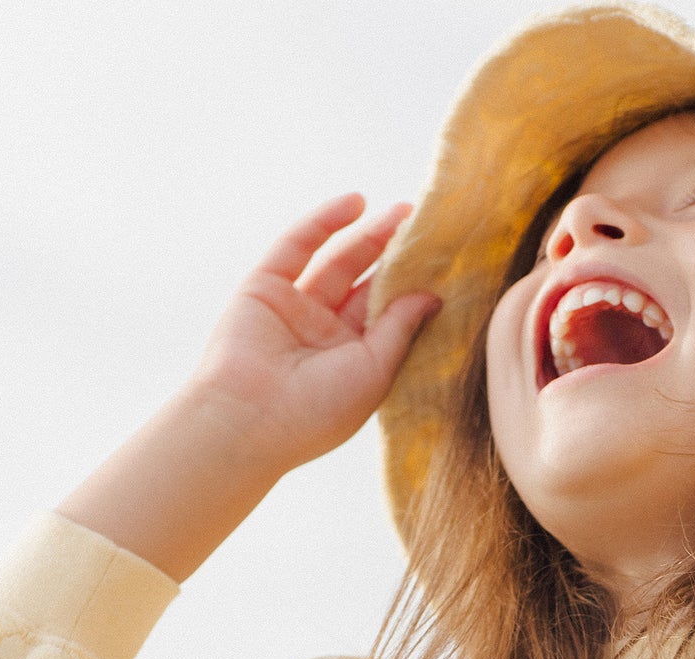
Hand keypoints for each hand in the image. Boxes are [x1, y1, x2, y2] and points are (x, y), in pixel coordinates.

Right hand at [190, 193, 439, 475]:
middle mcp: (324, 334)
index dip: (413, 288)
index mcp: (352, 362)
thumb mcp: (375, 370)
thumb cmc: (318, 410)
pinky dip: (324, 222)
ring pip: (336, 261)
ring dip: (367, 234)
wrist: (249, 419)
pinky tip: (356, 202)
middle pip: (365, 284)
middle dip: (394, 255)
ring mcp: (294, 308)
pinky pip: (298, 246)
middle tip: (426, 226)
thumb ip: (400, 329)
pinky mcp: (264, 286)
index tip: (445, 263)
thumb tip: (432, 296)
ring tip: (402, 210)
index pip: (387, 316)